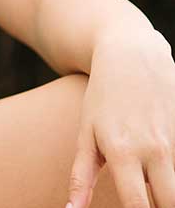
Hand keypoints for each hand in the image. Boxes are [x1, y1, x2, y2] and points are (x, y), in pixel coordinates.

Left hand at [66, 28, 174, 207]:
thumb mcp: (86, 132)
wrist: (131, 54)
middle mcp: (154, 150)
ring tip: (156, 181)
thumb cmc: (103, 97)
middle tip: (149, 202)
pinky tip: (167, 168)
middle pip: (171, 204)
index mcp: (122, 153)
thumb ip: (81, 175)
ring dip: (170, 189)